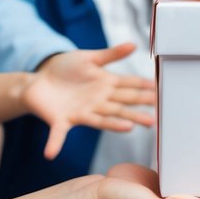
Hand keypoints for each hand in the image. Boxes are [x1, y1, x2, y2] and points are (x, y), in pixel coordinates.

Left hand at [26, 46, 157, 159]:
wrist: (39, 80)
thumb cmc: (66, 69)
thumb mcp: (89, 58)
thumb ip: (111, 55)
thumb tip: (135, 45)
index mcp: (105, 86)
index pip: (129, 87)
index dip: (143, 89)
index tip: (160, 92)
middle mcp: (97, 102)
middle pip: (120, 107)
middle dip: (136, 112)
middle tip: (154, 119)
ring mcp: (81, 113)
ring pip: (102, 120)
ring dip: (115, 125)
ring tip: (130, 128)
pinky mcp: (60, 121)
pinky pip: (57, 134)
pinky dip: (54, 144)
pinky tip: (51, 154)